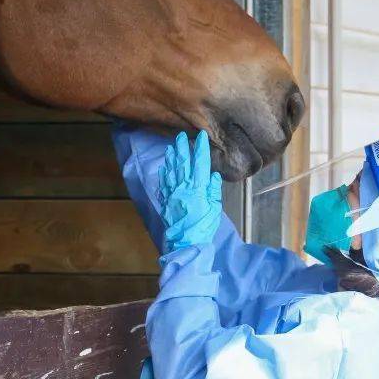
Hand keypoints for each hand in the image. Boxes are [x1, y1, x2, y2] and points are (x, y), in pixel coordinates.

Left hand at [158, 130, 222, 251]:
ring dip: (171, 157)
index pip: (200, 163)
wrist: (185, 242)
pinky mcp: (166, 201)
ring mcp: (173, 193)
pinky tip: (164, 166)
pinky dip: (164, 173)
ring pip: (171, 170)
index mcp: (198, 189)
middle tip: (181, 135)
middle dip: (182, 148)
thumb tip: (213, 175)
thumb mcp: (214, 209)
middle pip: (182, 163)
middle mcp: (184, 188)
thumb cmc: (203, 227)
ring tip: (171, 147)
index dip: (200, 149)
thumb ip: (213, 191)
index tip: (201, 137)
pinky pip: (164, 183)